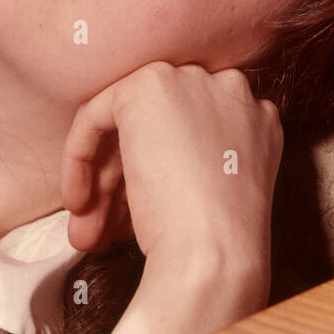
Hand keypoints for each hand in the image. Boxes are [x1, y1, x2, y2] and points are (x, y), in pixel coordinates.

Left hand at [59, 61, 283, 265]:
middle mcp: (228, 88)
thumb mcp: (213, 190)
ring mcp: (190, 80)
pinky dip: (80, 156)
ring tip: (86, 232)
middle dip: (122, 181)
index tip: (133, 216)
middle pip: (158, 129)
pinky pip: (98, 114)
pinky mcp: (149, 85)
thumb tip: (137, 174)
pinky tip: (80, 201)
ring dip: (102, 181)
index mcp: (254, 118)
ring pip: (128, 126)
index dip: (154, 174)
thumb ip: (188, 162)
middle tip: (101, 227)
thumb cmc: (216, 241)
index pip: (189, 135)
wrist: (215, 252)